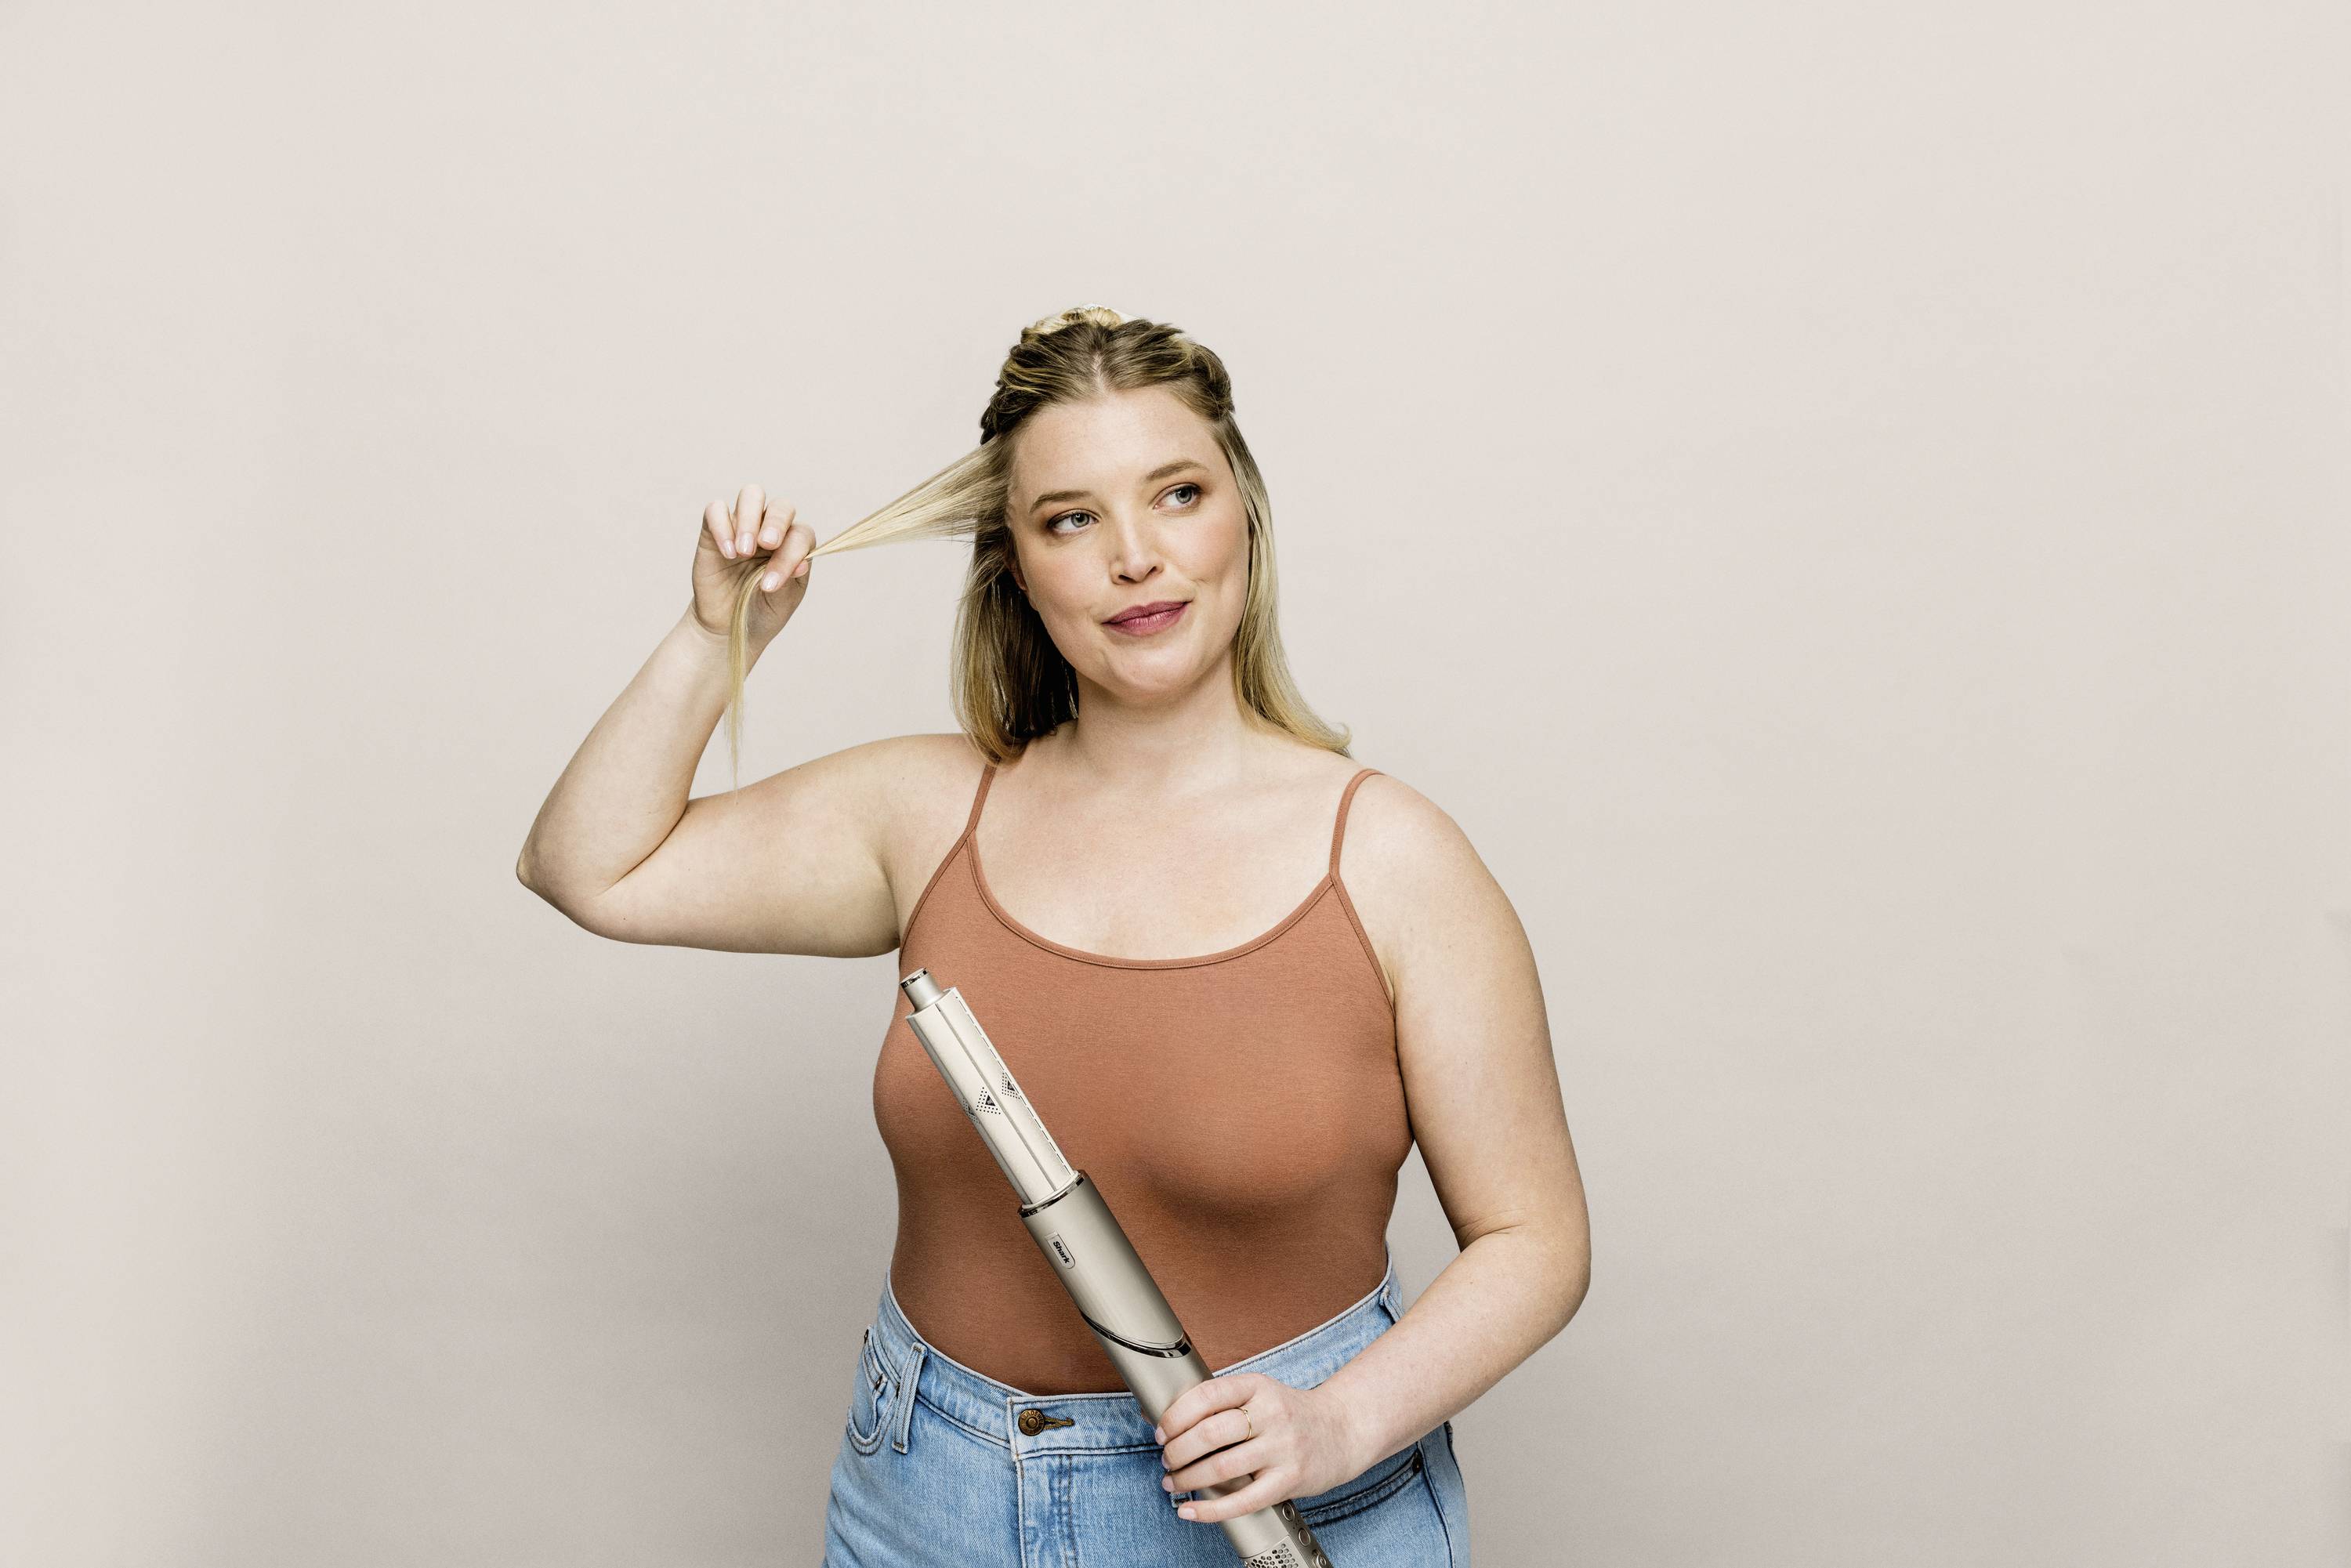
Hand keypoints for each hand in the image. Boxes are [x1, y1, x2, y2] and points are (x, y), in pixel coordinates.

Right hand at [691, 483, 814, 641]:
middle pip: (781, 505)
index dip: (792, 554)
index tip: (773, 582)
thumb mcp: (782, 602)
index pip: (801, 534)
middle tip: (767, 545)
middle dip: (776, 522)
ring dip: (749, 519)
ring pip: (751, 495)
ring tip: (744, 551)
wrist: (728, 625)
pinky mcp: (714, 530)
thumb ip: (791, 580)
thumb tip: (802, 563)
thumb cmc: (761, 609)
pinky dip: (721, 526)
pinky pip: (716, 509)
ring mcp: (743, 526)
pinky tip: (727, 553)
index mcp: (794, 545)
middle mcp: (771, 529)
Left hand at [1153, 1372, 1363, 1525]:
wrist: (1342, 1430)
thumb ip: (1216, 1402)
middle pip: (1211, 1433)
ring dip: (1188, 1478)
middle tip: (1167, 1457)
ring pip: (1222, 1467)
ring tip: (1174, 1481)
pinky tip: (1190, 1511)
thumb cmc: (1289, 1414)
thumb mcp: (1257, 1394)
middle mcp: (1271, 1414)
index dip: (1176, 1415)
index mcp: (1258, 1386)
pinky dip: (1209, 1510)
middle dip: (1178, 1450)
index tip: (1161, 1430)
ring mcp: (1283, 1448)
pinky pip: (1243, 1501)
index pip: (1207, 1395)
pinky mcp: (1290, 1480)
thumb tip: (1155, 1412)